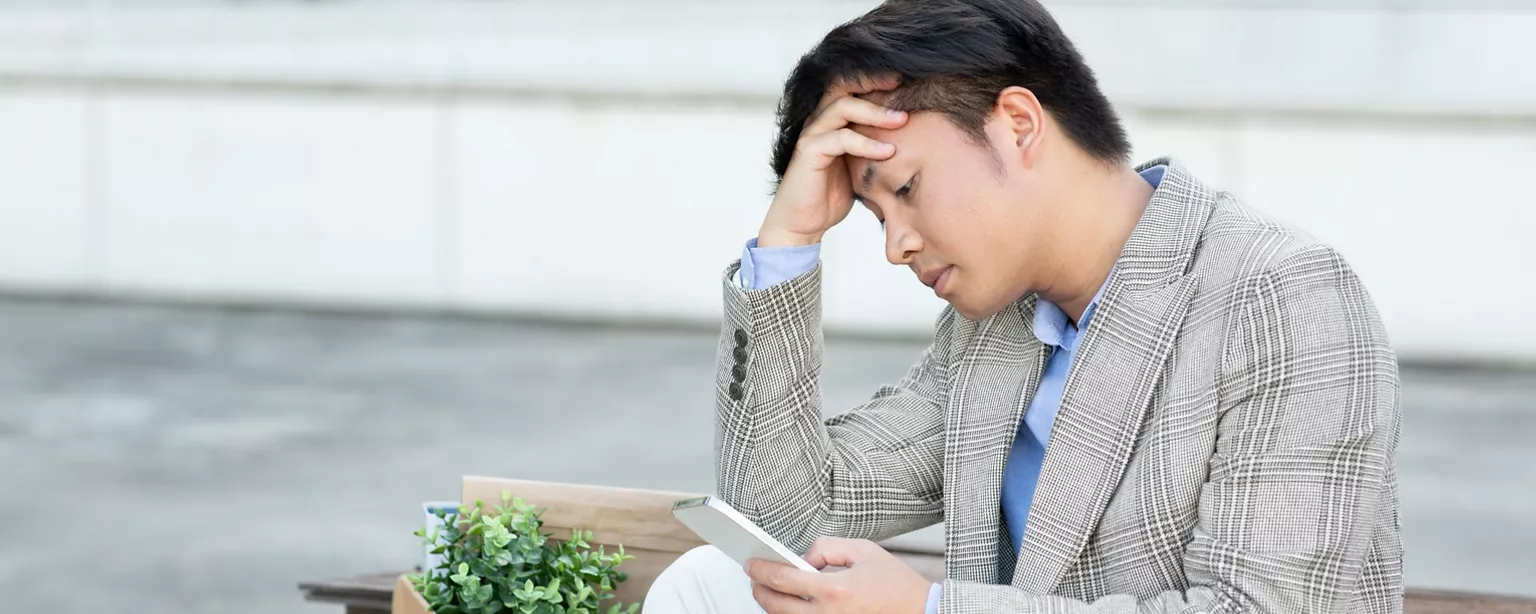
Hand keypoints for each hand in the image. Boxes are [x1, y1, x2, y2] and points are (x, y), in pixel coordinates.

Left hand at [746, 537, 931, 613]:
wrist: (920, 611)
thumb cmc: (897, 584)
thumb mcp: (863, 550)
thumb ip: (827, 547)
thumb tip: (803, 558)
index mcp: (835, 590)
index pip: (783, 579)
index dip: (761, 570)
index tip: (751, 563)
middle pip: (775, 606)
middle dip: (759, 589)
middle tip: (754, 576)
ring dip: (771, 605)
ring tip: (768, 589)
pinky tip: (788, 605)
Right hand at [758, 75, 907, 247]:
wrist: (801, 222)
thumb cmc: (830, 194)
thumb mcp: (858, 165)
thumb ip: (873, 146)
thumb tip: (909, 138)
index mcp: (830, 119)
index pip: (851, 86)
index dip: (875, 78)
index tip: (905, 80)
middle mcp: (819, 120)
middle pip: (844, 84)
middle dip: (874, 80)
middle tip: (904, 84)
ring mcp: (812, 134)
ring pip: (843, 107)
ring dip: (876, 113)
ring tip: (902, 121)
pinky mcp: (809, 152)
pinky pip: (841, 139)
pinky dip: (867, 144)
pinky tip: (888, 152)